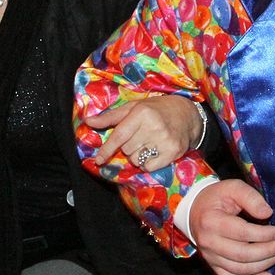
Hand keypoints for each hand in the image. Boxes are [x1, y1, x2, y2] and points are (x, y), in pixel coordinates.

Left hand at [85, 95, 203, 170]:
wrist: (187, 114)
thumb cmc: (156, 109)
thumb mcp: (133, 107)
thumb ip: (110, 117)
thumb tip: (88, 121)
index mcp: (141, 113)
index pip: (120, 135)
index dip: (107, 149)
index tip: (98, 160)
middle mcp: (153, 126)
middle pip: (127, 150)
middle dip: (128, 147)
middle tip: (139, 137)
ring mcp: (164, 140)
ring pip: (136, 160)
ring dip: (137, 156)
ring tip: (147, 143)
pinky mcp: (173, 152)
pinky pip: (149, 167)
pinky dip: (148, 164)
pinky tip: (155, 152)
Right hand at [188, 179, 274, 274]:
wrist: (195, 210)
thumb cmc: (216, 198)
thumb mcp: (232, 187)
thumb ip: (251, 197)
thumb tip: (268, 213)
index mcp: (211, 221)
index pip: (242, 233)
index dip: (264, 234)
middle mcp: (209, 242)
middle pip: (243, 254)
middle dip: (268, 251)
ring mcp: (210, 257)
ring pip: (240, 269)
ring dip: (264, 265)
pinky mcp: (213, 266)